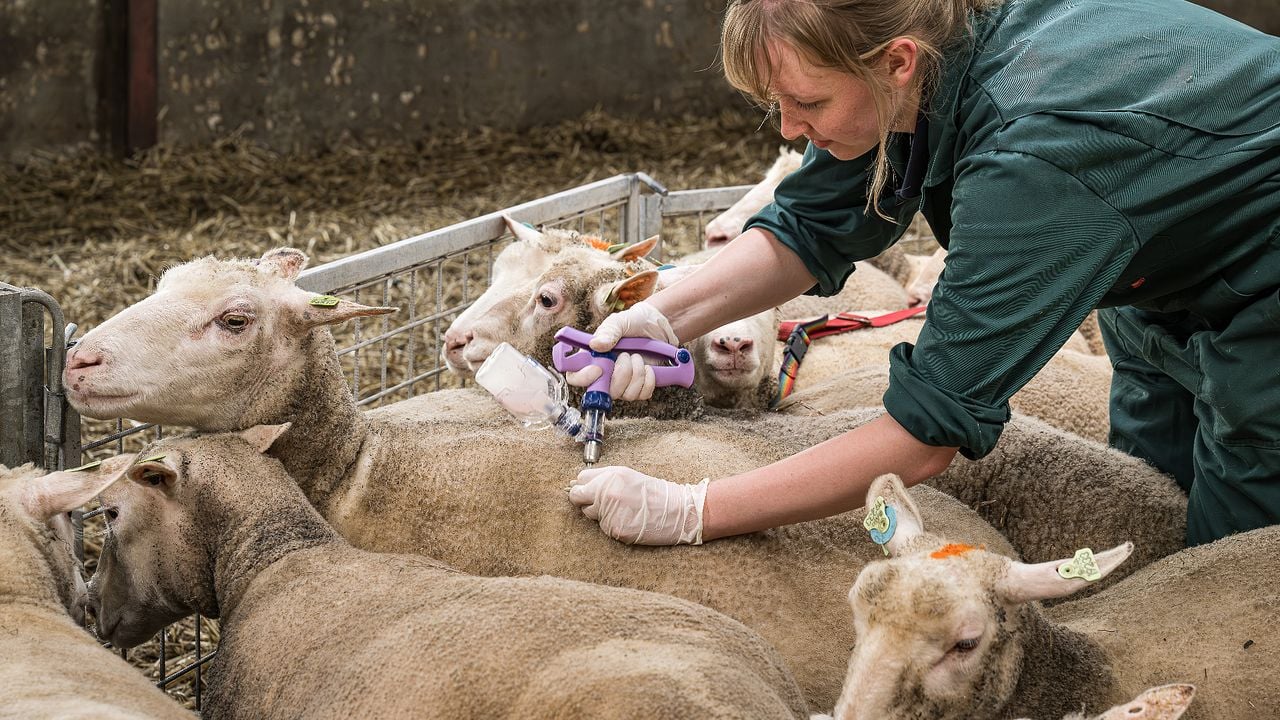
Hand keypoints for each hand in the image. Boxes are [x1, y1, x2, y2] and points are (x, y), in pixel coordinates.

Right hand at [564, 301, 677, 399]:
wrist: (656, 326)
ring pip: (626, 395)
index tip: (598, 369)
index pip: (575, 376)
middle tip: (625, 355)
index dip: (583, 377)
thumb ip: (608, 331)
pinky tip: (648, 367)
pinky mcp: (639, 387)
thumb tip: (595, 345)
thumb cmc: (634, 322)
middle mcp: (603, 374)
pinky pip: (642, 394)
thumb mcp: (619, 321)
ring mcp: (621, 383)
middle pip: (604, 391)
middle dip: (620, 374)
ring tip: (637, 357)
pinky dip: (648, 380)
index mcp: (591, 358)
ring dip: (636, 374)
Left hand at [569, 466, 708, 544]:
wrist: (678, 511)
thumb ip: (604, 478)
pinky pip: (603, 528)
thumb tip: (578, 484)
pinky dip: (612, 525)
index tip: (590, 490)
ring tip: (622, 510)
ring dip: (600, 514)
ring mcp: (610, 512)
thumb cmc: (654, 493)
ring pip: (589, 514)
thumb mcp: (628, 476)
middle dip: (585, 500)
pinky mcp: (615, 530)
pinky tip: (628, 520)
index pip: (580, 480)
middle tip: (601, 503)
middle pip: (577, 497)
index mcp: (611, 476)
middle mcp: (607, 493)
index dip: (585, 486)